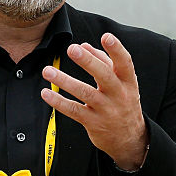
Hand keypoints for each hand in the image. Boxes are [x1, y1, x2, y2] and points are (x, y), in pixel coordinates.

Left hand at [41, 33, 148, 170]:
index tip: (106, 36)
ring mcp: (106, 110)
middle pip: (104, 76)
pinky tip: (46, 93)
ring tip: (48, 71)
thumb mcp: (122, 83)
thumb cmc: (123, 103)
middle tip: (73, 49)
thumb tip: (84, 45)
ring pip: (85, 93)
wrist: (129, 138)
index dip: (116, 50)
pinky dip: (59, 102)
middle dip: (88, 62)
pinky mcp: (93, 122)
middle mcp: (119, 95)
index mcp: (127, 82)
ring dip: (65, 81)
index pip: (125, 63)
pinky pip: (74, 110)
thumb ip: (104, 62)